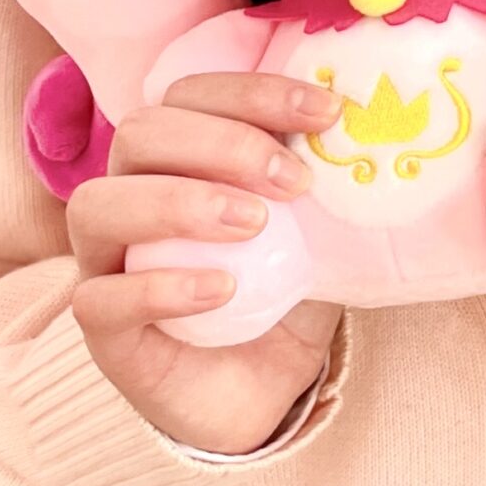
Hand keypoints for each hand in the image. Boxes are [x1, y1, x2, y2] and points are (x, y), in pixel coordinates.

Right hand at [67, 73, 342, 454]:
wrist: (261, 393)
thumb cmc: (283, 294)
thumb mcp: (319, 233)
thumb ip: (332, 186)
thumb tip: (387, 132)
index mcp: (179, 158)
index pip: (193, 95)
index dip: (255, 92)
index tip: (329, 112)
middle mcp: (131, 198)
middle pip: (141, 133)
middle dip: (224, 142)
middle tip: (295, 181)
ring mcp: (107, 263)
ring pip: (98, 205)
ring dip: (180, 202)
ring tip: (254, 225)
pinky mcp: (105, 331)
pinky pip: (101, 298)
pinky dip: (161, 286)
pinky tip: (224, 289)